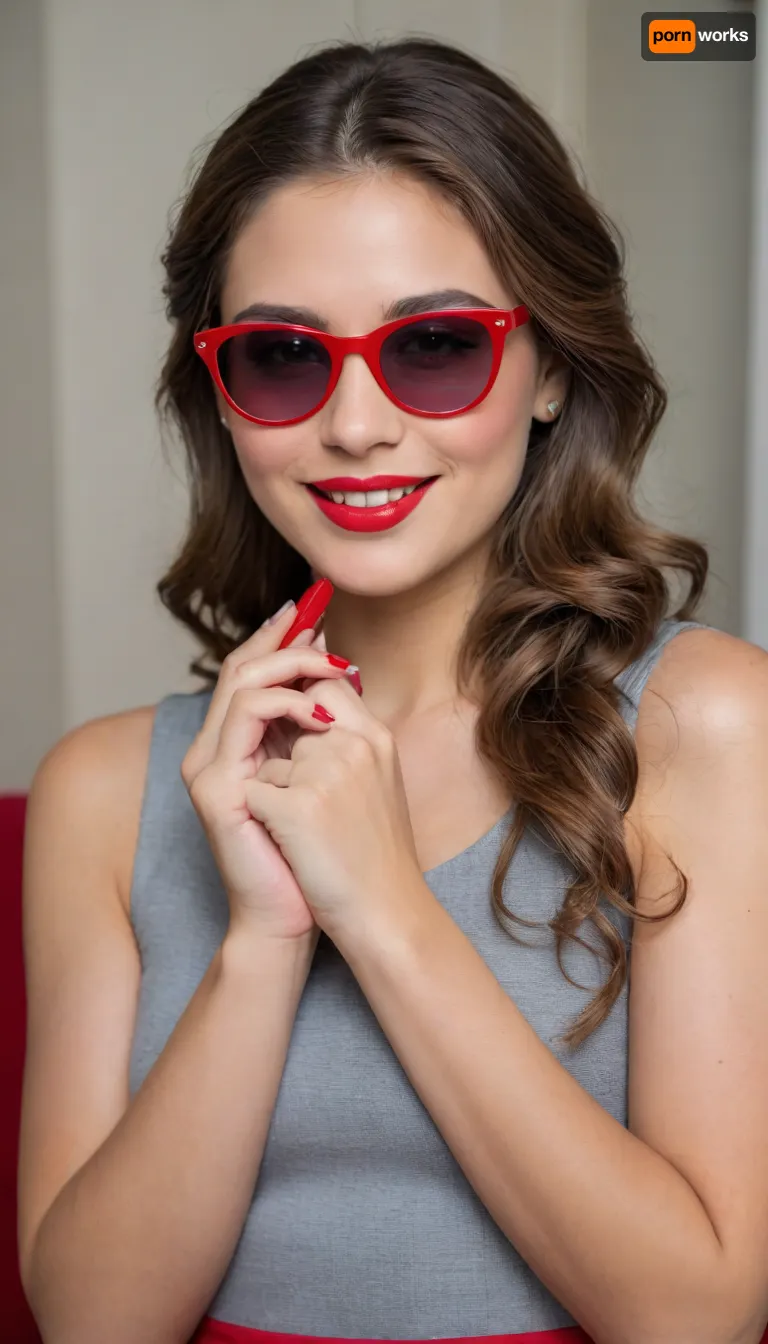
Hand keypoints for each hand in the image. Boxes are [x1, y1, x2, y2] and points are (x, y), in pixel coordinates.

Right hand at [180, 602, 357, 944]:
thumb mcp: (321, 775)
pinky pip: (245, 720)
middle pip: (240, 665)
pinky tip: (320, 709)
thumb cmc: (312, 853)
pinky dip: (284, 702)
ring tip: (330, 661)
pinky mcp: (213, 787)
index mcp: (236, 745)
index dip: (280, 635)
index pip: (251, 671)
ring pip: (239, 682)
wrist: (294, 914)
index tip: (316, 607)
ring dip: (288, 662)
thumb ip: (317, 726)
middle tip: (319, 612)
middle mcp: (213, 749)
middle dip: (282, 634)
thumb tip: (341, 670)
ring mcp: (207, 767)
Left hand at [243, 675, 429, 946]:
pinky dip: (263, 818)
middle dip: (283, 752)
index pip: (325, 684)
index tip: (290, 727)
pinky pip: (256, 790)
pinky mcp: (298, 807)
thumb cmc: (376, 855)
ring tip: (307, 832)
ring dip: (273, 790)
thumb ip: (348, 739)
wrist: (386, 914)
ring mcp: (326, 773)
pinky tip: (290, 844)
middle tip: (307, 799)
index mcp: (376, 738)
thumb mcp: (377, 783)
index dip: (298, 699)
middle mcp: (354, 746)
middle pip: (291, 717)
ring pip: (269, 758)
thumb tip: (310, 704)